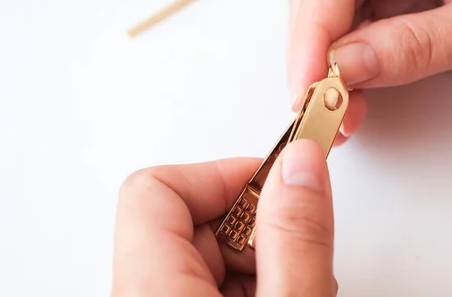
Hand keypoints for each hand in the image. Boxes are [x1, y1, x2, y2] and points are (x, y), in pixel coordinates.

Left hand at [110, 139, 337, 296]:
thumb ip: (295, 240)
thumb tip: (300, 167)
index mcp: (151, 291)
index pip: (157, 189)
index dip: (222, 175)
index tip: (277, 182)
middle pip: (186, 220)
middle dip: (254, 225)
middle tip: (297, 248)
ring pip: (202, 255)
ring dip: (258, 260)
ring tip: (296, 286)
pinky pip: (205, 285)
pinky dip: (252, 286)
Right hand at [287, 0, 451, 141]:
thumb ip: (416, 45)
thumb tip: (344, 65)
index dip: (313, 30)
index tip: (308, 82)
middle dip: (312, 53)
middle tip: (316, 106)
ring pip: (335, 26)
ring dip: (326, 73)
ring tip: (339, 117)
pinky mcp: (407, 21)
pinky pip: (360, 48)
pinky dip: (349, 81)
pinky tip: (354, 106)